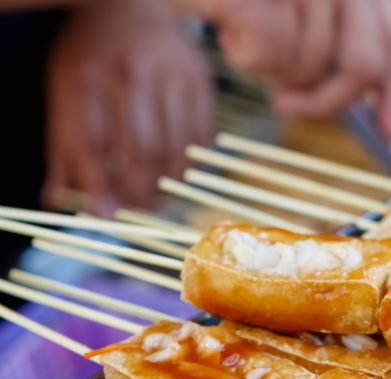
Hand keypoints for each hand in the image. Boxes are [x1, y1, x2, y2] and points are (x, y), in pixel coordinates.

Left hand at [44, 0, 212, 215]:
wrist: (134, 6)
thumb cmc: (93, 55)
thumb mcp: (64, 91)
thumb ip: (62, 147)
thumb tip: (60, 199)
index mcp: (86, 76)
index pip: (93, 146)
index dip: (99, 186)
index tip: (106, 214)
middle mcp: (130, 73)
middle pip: (138, 153)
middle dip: (139, 192)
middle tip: (139, 210)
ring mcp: (169, 74)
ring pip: (173, 149)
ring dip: (168, 184)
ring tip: (161, 198)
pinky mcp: (199, 79)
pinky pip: (200, 135)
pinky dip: (192, 162)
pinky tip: (180, 172)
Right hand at [181, 0, 390, 139]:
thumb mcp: (296, 24)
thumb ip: (345, 62)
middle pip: (363, 63)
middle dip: (326, 98)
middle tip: (286, 103)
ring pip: (309, 64)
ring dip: (270, 69)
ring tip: (243, 35)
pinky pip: (270, 51)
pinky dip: (244, 56)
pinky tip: (226, 30)